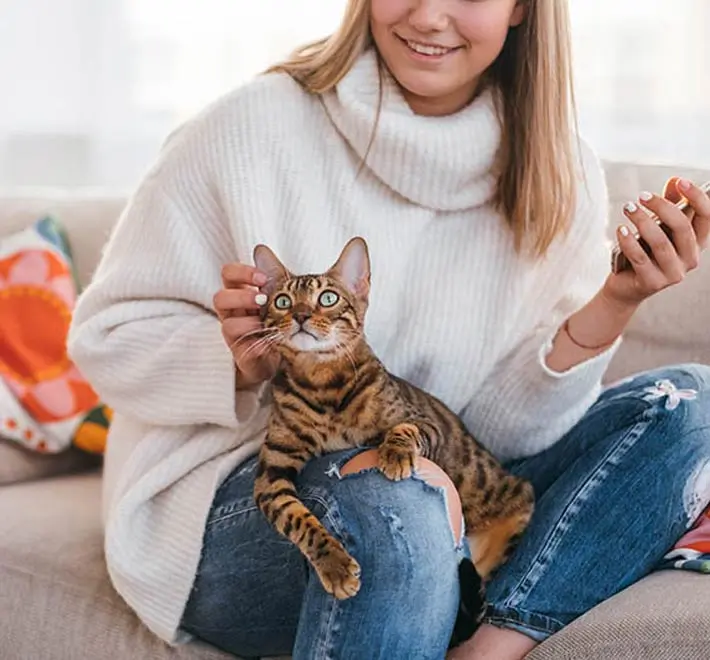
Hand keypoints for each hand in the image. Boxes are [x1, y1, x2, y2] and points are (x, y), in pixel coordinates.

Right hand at [214, 263, 279, 388]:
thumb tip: (261, 249)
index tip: (262, 277)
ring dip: (247, 321)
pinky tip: (269, 340)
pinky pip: (240, 345)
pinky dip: (255, 340)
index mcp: (241, 292)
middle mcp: (233, 311)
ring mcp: (234, 332)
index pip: (229, 274)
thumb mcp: (283, 295)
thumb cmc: (280, 319)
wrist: (284, 354)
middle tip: (263, 299)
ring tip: (264, 320)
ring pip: (225, 322)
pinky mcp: (240, 352)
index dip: (241, 272)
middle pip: (219, 296)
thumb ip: (276, 274)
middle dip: (241, 296)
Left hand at [603, 177, 709, 307]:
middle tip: (641, 196)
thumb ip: (670, 206)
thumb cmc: (645, 252)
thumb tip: (675, 180)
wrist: (626, 287)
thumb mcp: (659, 228)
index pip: (707, 218)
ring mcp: (673, 274)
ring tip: (628, 208)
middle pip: (682, 227)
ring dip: (642, 221)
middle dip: (661, 207)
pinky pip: (640, 258)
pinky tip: (620, 229)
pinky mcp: (652, 283)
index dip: (697, 198)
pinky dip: (629, 241)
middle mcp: (691, 260)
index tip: (681, 181)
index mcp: (697, 244)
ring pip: (660, 242)